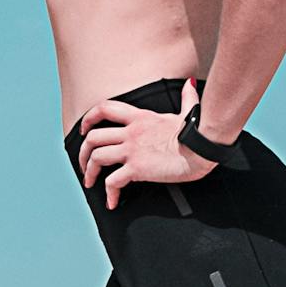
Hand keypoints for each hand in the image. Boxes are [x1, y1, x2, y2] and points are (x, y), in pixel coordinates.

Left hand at [77, 84, 218, 207]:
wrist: (202, 147)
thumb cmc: (197, 133)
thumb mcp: (187, 111)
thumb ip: (187, 97)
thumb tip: (190, 84)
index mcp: (140, 117)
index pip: (104, 108)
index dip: (88, 118)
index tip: (84, 130)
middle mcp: (131, 132)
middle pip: (93, 137)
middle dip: (83, 152)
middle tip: (84, 164)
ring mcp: (132, 150)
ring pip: (97, 158)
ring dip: (89, 171)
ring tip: (91, 182)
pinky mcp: (137, 169)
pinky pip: (113, 182)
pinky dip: (109, 193)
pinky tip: (112, 201)